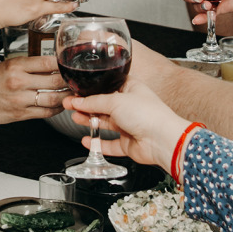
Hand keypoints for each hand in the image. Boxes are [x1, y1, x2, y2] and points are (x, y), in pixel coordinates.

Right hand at [0, 52, 68, 126]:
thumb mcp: (7, 65)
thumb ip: (28, 66)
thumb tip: (53, 65)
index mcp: (16, 66)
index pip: (48, 62)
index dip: (63, 64)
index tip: (70, 65)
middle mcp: (18, 82)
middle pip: (55, 81)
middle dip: (69, 81)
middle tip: (77, 80)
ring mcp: (20, 100)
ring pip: (53, 99)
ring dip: (66, 97)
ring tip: (72, 93)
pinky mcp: (20, 114)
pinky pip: (45, 112)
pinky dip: (56, 109)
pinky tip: (60, 105)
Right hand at [65, 81, 189, 169]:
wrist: (162, 140)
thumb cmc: (148, 114)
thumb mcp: (115, 101)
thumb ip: (93, 102)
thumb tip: (78, 101)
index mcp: (131, 89)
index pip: (107, 87)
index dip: (91, 90)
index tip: (76, 92)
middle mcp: (130, 106)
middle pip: (103, 105)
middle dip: (86, 106)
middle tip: (70, 105)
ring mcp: (129, 125)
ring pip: (105, 123)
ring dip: (90, 121)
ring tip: (76, 118)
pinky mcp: (128, 143)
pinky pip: (109, 144)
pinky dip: (98, 143)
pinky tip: (87, 140)